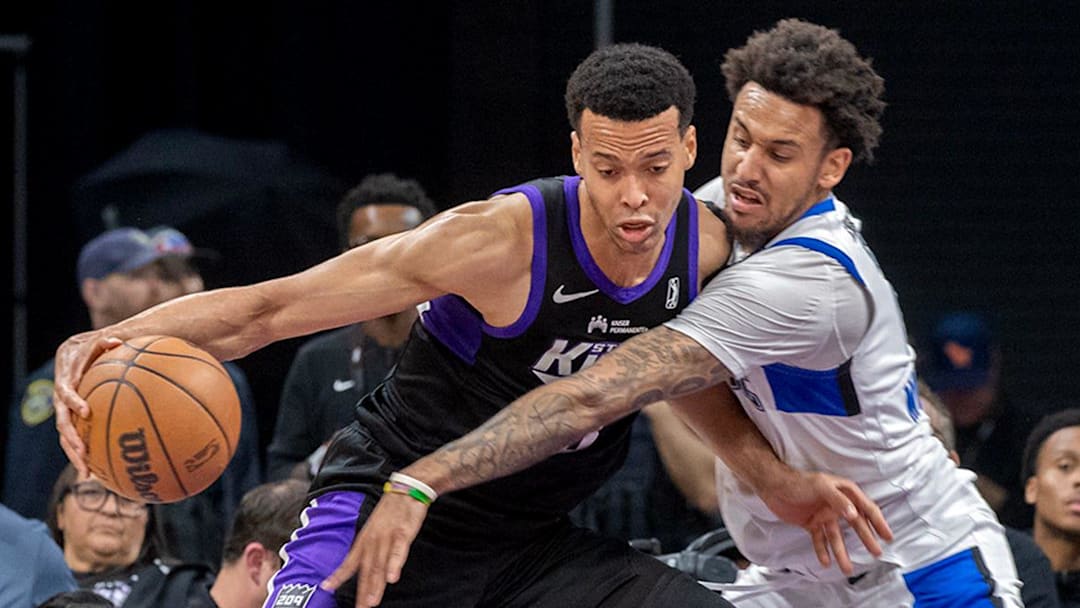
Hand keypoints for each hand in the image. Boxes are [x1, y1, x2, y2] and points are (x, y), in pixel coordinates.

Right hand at [52, 331, 121, 475]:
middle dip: (70, 438)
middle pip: (61, 421)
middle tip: (83, 452)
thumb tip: (117, 341)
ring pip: (64, 435)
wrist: (77, 351)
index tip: (86, 412)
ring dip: (73, 453)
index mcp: (65, 378)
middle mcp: (60, 397)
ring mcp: (64, 410)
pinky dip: (82, 452)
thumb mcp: (96, 341)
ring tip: (86, 472)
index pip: (65, 392)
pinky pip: (74, 437)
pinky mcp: (71, 418)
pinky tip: (94, 471)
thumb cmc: (93, 346)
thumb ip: (104, 342)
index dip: (73, 402)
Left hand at [321, 492, 428, 606]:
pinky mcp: (402, 534)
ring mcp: (387, 538)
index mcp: (365, 540)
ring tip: (371, 602)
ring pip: (380, 565)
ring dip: (375, 585)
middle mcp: (372, 541)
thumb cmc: (391, 511)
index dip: (338, 575)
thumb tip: (366, 564)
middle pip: (366, 570)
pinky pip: (398, 552)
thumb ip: (371, 547)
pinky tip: (392, 578)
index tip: (326, 587)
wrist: (406, 489)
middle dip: (362, 592)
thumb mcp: (375, 528)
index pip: (349, 562)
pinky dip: (394, 565)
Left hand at [759, 470, 892, 575]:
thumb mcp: (820, 486)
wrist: (773, 486)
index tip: (887, 535)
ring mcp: (824, 515)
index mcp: (843, 492)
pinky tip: (826, 562)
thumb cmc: (797, 481)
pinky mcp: (811, 523)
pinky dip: (822, 551)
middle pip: (855, 524)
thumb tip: (854, 514)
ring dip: (842, 552)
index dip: (878, 521)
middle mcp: (836, 504)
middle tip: (876, 553)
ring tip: (847, 568)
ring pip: (836, 537)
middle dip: (866, 538)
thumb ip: (838, 500)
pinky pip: (819, 539)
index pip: (866, 507)